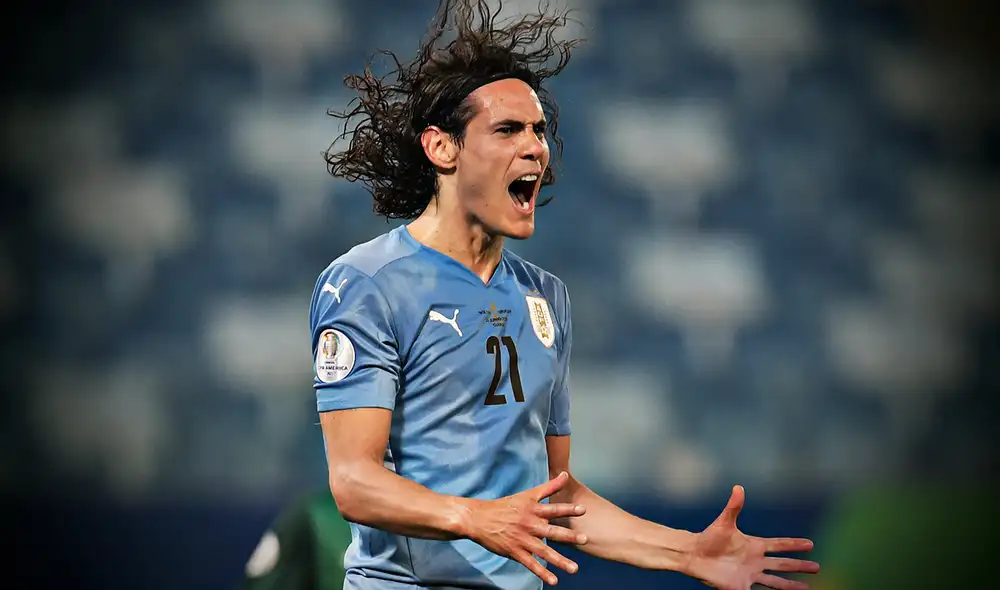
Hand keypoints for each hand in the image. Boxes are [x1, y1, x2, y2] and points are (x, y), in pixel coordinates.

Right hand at [464, 471, 588, 585]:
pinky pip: (531, 564)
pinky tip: (554, 580)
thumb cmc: (505, 505)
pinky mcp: (515, 552)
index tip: (583, 510)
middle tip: (585, 539)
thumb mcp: (527, 494)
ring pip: (543, 551)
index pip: (553, 509)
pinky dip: (542, 573)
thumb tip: (565, 475)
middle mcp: (529, 525)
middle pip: (551, 531)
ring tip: (574, 568)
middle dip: (568, 536)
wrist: (479, 518)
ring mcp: (522, 539)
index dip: (568, 509)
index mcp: (533, 510)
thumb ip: (549, 487)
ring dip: (560, 561)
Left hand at [687, 485, 819, 589]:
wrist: (694, 555)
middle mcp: (755, 561)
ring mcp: (750, 575)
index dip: (794, 544)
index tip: (810, 544)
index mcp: (754, 545)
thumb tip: (738, 487)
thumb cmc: (709, 538)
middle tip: (817, 567)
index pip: (779, 545)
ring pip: (776, 582)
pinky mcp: (741, 587)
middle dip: (800, 566)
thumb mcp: (724, 522)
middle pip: (783, 564)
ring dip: (791, 585)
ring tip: (807, 587)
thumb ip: (733, 507)